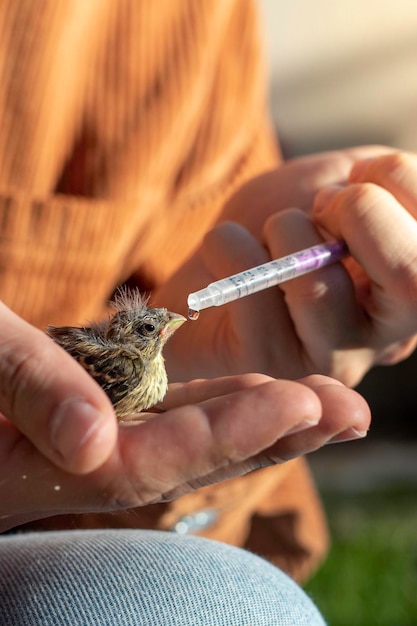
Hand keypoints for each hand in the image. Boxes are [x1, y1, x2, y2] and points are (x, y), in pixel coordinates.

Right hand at [1, 345, 369, 529]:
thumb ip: (23, 387)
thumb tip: (93, 444)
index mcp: (36, 463)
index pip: (147, 459)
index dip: (224, 433)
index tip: (298, 402)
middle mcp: (73, 463)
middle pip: (189, 460)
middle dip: (274, 437)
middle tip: (354, 412)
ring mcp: (88, 440)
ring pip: (188, 438)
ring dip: (263, 421)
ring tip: (334, 403)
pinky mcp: (94, 413)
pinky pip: (166, 415)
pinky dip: (219, 405)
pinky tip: (266, 395)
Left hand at [158, 145, 398, 382]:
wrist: (199, 282)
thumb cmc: (267, 235)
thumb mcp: (321, 187)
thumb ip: (363, 180)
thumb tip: (379, 178)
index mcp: (406, 292)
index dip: (401, 182)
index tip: (349, 181)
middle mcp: (381, 339)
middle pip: (413, 280)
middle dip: (361, 211)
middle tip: (319, 206)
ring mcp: (324, 361)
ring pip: (318, 287)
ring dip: (284, 230)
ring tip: (266, 235)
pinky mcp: (265, 369)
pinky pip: (250, 294)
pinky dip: (229, 244)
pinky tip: (224, 252)